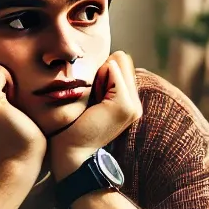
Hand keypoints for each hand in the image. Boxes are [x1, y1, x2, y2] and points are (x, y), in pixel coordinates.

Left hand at [49, 51, 141, 180]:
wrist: (71, 152)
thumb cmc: (74, 125)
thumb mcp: (92, 98)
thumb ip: (104, 80)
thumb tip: (113, 56)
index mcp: (130, 103)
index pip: (122, 63)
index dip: (103, 71)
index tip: (93, 94)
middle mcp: (136, 104)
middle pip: (122, 60)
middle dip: (103, 70)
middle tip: (92, 97)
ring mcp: (133, 106)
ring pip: (119, 62)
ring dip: (100, 74)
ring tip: (92, 99)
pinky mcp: (124, 105)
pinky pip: (114, 69)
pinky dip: (101, 75)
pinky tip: (93, 97)